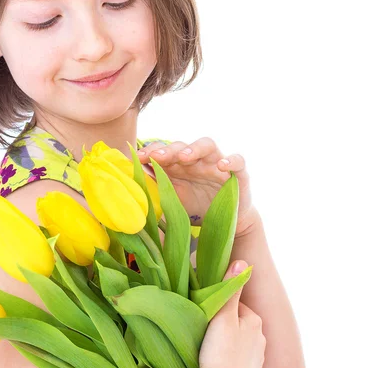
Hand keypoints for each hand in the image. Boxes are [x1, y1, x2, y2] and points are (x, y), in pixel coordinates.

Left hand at [138, 138, 255, 236]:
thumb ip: (155, 190)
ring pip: (208, 145)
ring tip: (185, 157)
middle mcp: (196, 160)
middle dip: (168, 150)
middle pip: (182, 146)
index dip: (150, 152)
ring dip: (195, 148)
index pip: (163, 151)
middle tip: (156, 157)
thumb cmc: (196, 206)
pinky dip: (232, 160)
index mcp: (178, 165)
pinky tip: (223, 165)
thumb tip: (129, 185)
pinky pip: (238, 161)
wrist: (226, 222)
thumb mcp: (173, 199)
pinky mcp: (239, 174)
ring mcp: (217, 164)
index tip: (137, 158)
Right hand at [196, 259, 265, 367]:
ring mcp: (257, 360)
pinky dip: (229, 360)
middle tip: (206, 333)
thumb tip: (243, 262)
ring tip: (210, 350)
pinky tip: (217, 364)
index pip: (235, 305)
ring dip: (227, 343)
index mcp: (255, 321)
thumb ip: (230, 289)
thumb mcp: (222, 316)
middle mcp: (261, 339)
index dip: (219, 308)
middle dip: (224, 325)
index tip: (206, 316)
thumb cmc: (220, 353)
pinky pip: (238, 361)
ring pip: (238, 342)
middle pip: (237, 323)